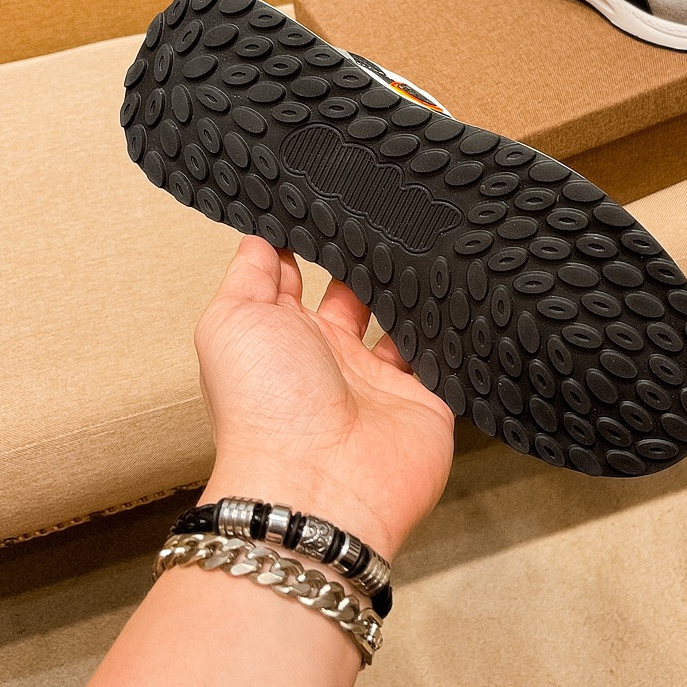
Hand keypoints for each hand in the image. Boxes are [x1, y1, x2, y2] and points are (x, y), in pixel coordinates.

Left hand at [194, 235, 454, 560]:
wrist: (318, 485)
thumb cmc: (261, 406)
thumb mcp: (231, 322)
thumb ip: (249, 275)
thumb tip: (260, 236)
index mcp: (282, 337)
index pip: (296, 280)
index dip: (307, 243)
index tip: (325, 201)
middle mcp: (330, 358)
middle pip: (354, 295)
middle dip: (366, 260)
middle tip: (385, 212)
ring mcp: (379, 380)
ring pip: (402, 320)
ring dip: (410, 289)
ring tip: (424, 240)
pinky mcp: (425, 399)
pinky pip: (441, 354)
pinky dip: (447, 329)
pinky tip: (455, 290)